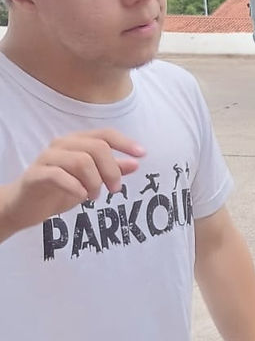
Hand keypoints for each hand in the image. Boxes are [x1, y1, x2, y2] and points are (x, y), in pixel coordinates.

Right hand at [0, 129, 143, 237]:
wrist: (26, 205)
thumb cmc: (61, 189)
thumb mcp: (91, 180)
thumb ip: (111, 170)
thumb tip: (136, 163)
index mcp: (77, 142)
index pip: (105, 134)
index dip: (125, 143)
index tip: (142, 154)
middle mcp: (62, 145)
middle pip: (97, 148)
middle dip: (111, 170)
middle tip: (114, 189)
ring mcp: (47, 158)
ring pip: (81, 161)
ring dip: (94, 182)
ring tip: (94, 196)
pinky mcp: (35, 174)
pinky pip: (59, 175)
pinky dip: (76, 187)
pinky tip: (81, 197)